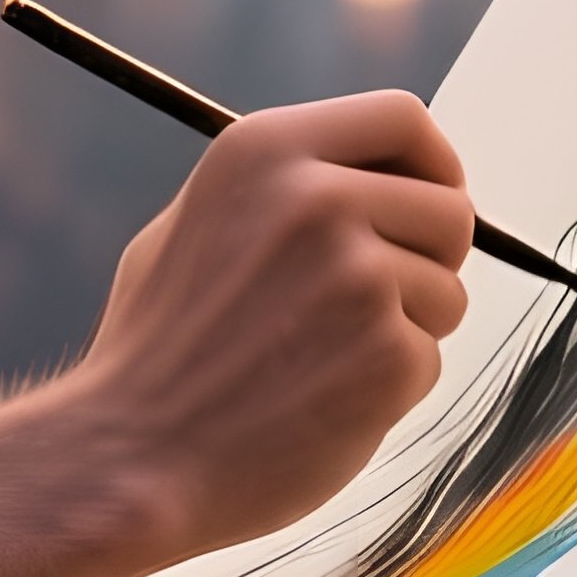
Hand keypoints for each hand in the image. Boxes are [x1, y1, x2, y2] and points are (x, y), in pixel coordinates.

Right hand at [72, 92, 472, 570]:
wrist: (127, 458)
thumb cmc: (157, 348)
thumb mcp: (191, 224)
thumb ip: (277, 188)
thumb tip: (370, 175)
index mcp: (264, 148)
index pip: (403, 118)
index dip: (431, 165)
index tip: (426, 204)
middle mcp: (316, 197)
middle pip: (448, 209)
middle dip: (427, 261)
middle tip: (369, 307)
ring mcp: (356, 275)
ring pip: (447, 292)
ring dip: (405, 331)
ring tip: (319, 360)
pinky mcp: (386, 353)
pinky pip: (428, 359)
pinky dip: (388, 390)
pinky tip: (318, 403)